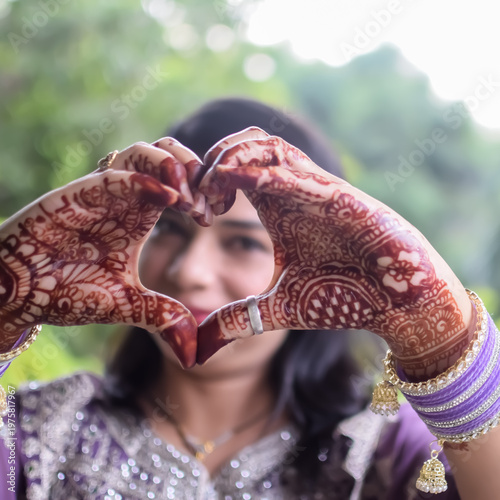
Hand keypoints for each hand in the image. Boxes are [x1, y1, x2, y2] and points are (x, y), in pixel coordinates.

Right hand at [0, 138, 207, 367]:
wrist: (18, 295)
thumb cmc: (69, 292)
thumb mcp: (127, 304)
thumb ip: (161, 317)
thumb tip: (192, 352)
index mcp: (139, 214)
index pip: (179, 181)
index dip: (202, 190)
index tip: (212, 215)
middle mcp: (124, 197)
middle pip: (167, 154)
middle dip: (193, 169)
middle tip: (205, 202)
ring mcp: (100, 193)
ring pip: (142, 152)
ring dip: (172, 165)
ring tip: (187, 197)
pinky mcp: (75, 197)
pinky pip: (111, 176)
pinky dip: (141, 179)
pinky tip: (166, 198)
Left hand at [197, 128, 472, 377]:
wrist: (395, 301)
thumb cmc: (342, 297)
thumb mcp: (277, 309)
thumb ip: (238, 320)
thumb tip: (199, 348)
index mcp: (275, 208)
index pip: (231, 170)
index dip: (203, 183)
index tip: (193, 214)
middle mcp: (291, 190)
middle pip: (242, 144)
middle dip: (210, 162)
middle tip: (196, 198)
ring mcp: (313, 187)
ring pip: (264, 143)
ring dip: (229, 156)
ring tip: (213, 192)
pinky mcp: (335, 194)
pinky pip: (292, 168)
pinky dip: (258, 170)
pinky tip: (234, 184)